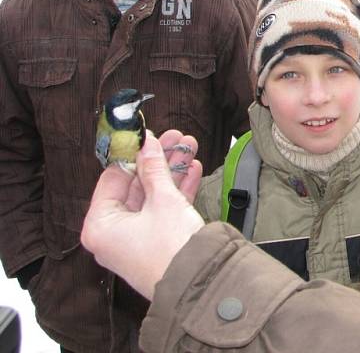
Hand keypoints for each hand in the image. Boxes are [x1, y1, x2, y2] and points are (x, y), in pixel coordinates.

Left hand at [81, 131, 204, 299]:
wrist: (199, 285)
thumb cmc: (172, 249)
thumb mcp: (163, 199)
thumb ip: (154, 168)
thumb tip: (147, 142)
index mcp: (99, 224)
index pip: (112, 177)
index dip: (133, 153)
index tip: (148, 134)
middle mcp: (112, 234)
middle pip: (135, 185)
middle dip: (159, 160)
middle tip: (176, 137)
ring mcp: (135, 239)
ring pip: (152, 195)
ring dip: (171, 172)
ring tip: (189, 147)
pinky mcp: (155, 243)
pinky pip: (162, 210)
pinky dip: (176, 191)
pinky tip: (193, 170)